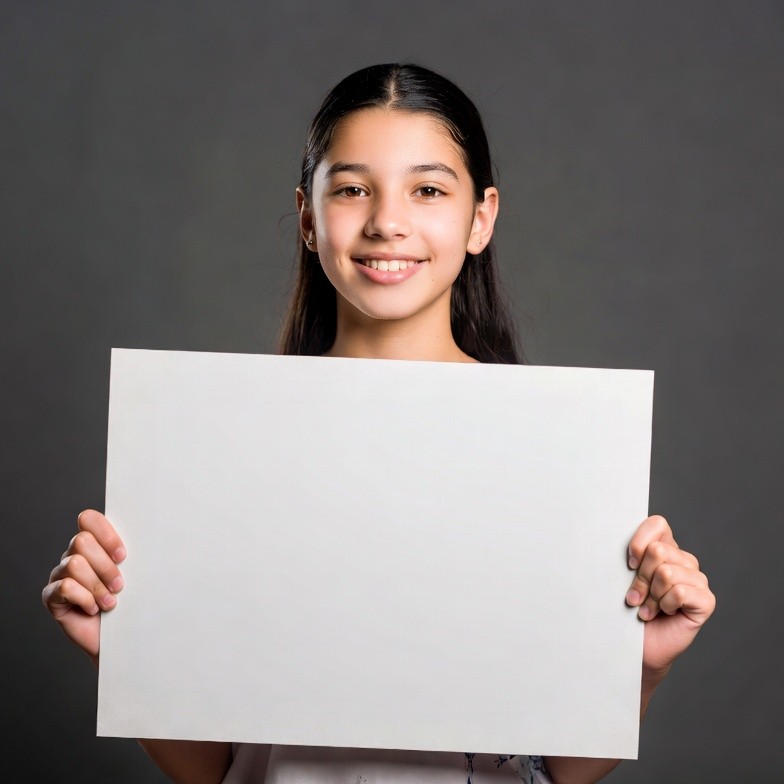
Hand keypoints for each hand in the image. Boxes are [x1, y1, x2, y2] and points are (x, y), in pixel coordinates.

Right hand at [41, 510, 125, 665]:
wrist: (121, 639)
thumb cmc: (131, 604)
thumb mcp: (136, 574)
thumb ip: (133, 555)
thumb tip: (152, 534)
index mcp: (94, 544)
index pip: (88, 519)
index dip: (105, 534)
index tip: (123, 556)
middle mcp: (73, 555)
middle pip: (82, 541)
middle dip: (105, 566)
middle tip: (119, 585)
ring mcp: (59, 575)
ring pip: (75, 564)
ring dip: (97, 586)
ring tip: (110, 602)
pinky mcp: (51, 597)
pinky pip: (64, 587)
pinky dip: (85, 599)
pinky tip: (93, 610)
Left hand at [625, 515, 715, 683]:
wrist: (638, 646)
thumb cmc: (626, 610)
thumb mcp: (622, 578)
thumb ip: (628, 557)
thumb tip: (621, 543)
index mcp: (665, 548)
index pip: (657, 524)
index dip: (639, 542)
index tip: (628, 564)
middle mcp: (684, 560)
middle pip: (658, 551)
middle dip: (640, 577)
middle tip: (636, 596)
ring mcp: (697, 580)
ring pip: (666, 573)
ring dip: (651, 595)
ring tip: (647, 608)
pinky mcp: (706, 600)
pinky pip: (680, 592)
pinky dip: (664, 605)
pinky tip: (662, 613)